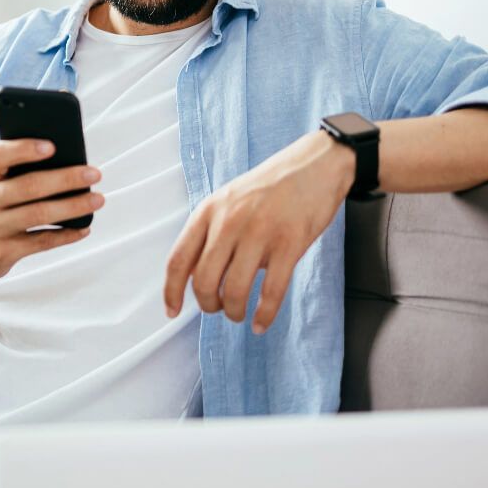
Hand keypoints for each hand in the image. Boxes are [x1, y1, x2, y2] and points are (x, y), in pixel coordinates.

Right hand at [0, 139, 103, 279]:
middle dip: (66, 179)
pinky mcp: (0, 253)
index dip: (24, 149)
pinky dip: (66, 234)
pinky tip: (84, 228)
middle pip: (29, 186)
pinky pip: (41, 242)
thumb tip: (69, 163)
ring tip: (97, 199)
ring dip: (73, 206)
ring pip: (38, 214)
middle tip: (94, 173)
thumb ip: (19, 170)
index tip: (52, 146)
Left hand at [163, 130, 354, 333]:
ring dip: (234, 311)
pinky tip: (262, 322)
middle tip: (218, 308)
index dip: (171, 292)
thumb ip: (211, 232)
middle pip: (204, 281)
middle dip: (208, 305)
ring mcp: (260, 232)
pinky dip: (265, 314)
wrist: (315, 164)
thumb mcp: (229, 200)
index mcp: (209, 210)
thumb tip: (196, 276)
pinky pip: (271, 291)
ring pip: (235, 290)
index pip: (178, 259)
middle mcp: (229, 221)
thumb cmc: (271, 187)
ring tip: (239, 314)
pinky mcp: (290, 243)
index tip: (172, 312)